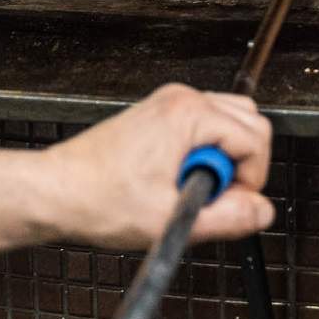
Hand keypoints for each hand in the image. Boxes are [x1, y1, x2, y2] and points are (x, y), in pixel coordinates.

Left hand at [41, 83, 274, 248]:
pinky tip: (177, 180)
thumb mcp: (171, 219)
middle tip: (212, 197)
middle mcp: (181, 99)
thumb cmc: (98, 199)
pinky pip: (207, 127)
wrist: (55, 192)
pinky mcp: (160, 116)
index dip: (251, 180)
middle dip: (243, 165)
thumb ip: (227, 217)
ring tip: (193, 188)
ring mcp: (170, 104)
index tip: (229, 205)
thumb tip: (262, 211)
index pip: (255, 140)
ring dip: (225, 159)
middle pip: (250, 122)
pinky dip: (205, 154)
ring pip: (231, 123)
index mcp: (187, 114)